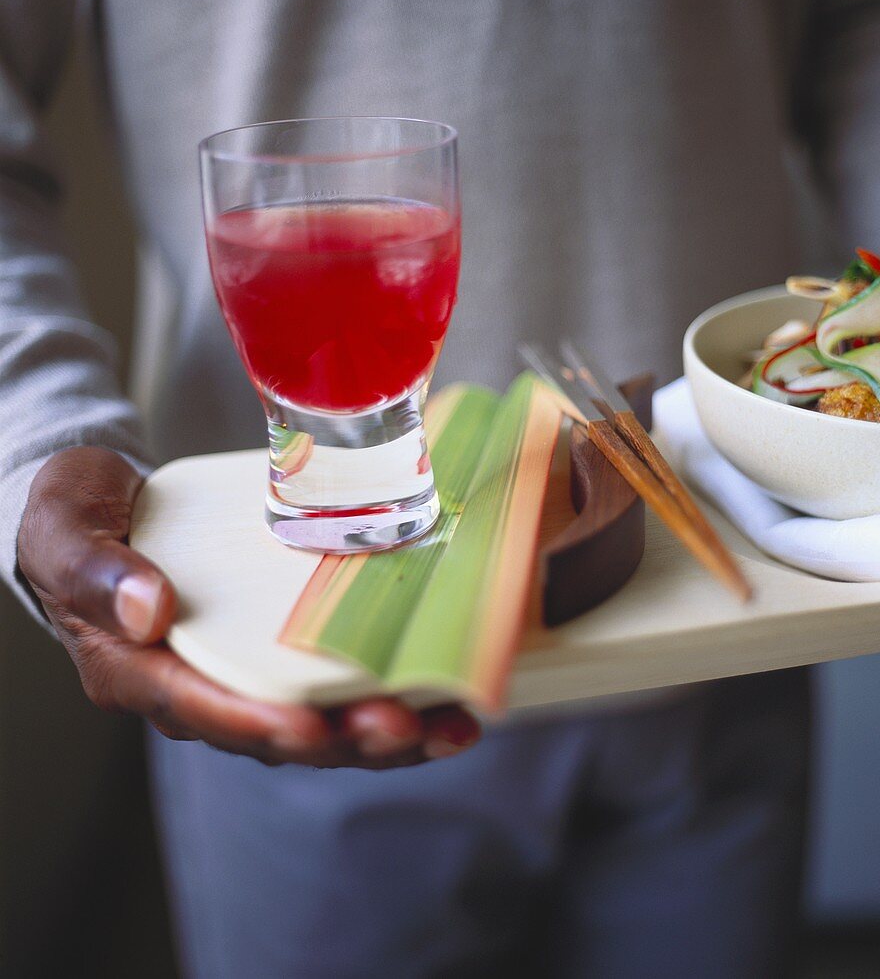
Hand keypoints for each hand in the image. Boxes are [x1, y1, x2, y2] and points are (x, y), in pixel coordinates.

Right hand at [16, 447, 479, 767]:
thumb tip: (149, 610)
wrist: (109, 510)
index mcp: (135, 669)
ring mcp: (243, 674)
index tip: (308, 726)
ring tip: (447, 725)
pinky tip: (444, 696)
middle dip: (342, 736)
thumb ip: (95, 570)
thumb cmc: (80, 519)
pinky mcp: (278, 652)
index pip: (199, 707)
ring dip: (383, 730)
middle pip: (274, 732)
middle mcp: (195, 687)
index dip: (255, 722)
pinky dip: (389, 694)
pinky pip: (334, 686)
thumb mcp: (66, 529)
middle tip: (401, 725)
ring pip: (318, 721)